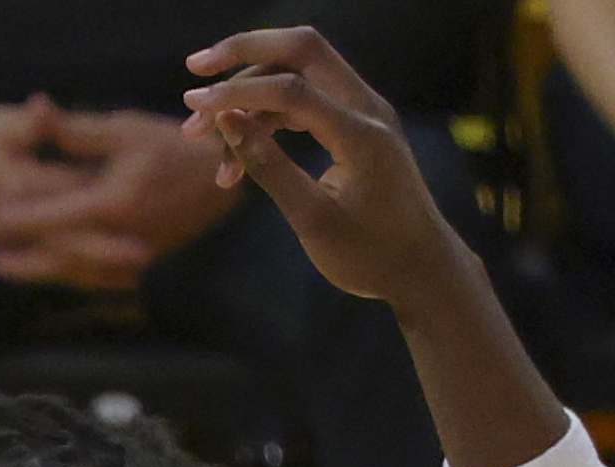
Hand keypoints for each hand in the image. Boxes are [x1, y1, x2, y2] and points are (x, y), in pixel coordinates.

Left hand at [0, 110, 235, 287]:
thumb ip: (76, 130)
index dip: (24, 218)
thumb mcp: (123, 130)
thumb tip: (36, 111)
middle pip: (60, 257)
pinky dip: (68, 277)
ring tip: (4, 270)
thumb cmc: (171, 147)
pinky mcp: (140, 265)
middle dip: (24, 263)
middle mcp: (120, 238)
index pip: (57, 216)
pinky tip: (45, 274)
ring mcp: (132, 257)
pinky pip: (96, 278)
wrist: (219, 180)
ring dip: (39, 273)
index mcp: (114, 203)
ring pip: (76, 273)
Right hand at [180, 28, 463, 306]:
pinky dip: (267, 120)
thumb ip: (268, 166)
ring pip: (298, 77)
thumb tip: (227, 122)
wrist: (421, 268)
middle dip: (245, 53)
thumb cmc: (370, 254)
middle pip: (302, 50)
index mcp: (360, 133)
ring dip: (249, 98)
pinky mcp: (355, 126)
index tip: (192, 105)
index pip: (291, 89)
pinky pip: (305, 103)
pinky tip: (236, 158)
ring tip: (202, 141)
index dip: (236, 92)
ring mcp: (363, 113)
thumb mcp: (312, 220)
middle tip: (195, 70)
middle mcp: (366, 108)